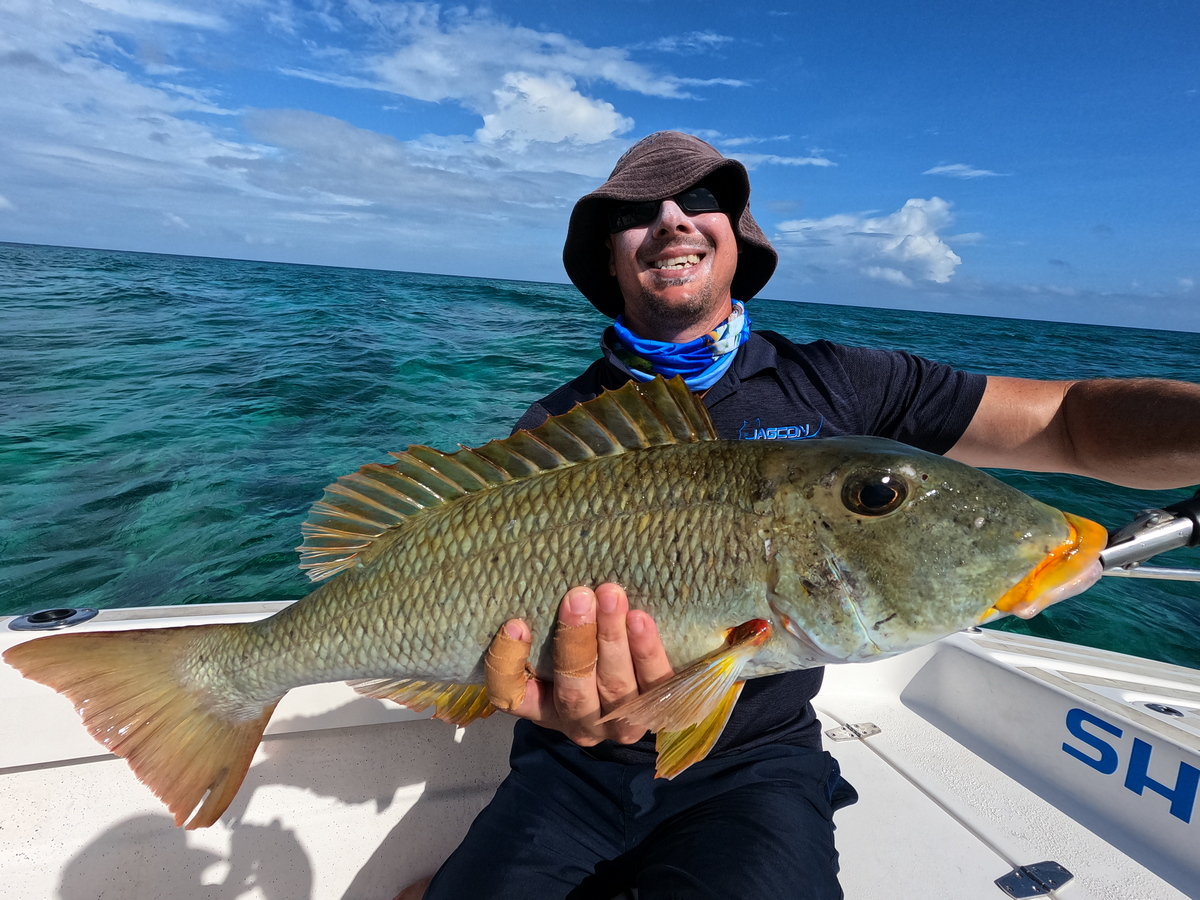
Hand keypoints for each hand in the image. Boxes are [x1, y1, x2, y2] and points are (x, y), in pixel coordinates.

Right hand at [489, 583, 673, 745]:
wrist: (644, 692)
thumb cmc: (587, 657)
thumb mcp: (558, 652)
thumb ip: (546, 630)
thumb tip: (545, 582)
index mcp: (542, 708)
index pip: (511, 696)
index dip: (509, 664)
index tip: (515, 624)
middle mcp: (579, 723)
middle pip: (573, 690)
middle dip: (576, 642)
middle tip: (578, 598)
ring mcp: (621, 724)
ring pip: (615, 685)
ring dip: (612, 638)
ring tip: (611, 596)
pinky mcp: (658, 710)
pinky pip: (654, 683)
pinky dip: (646, 651)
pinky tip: (640, 620)